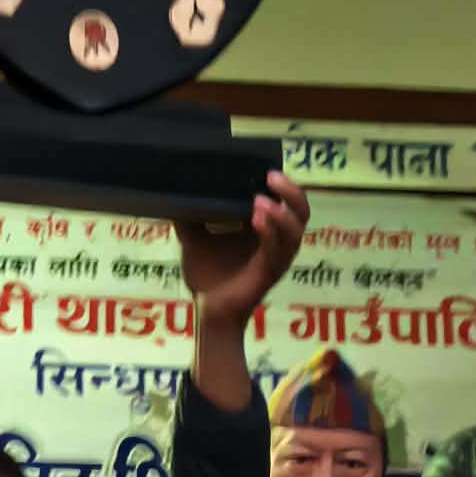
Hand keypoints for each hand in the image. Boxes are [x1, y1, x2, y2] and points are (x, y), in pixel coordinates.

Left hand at [177, 170, 309, 327]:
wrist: (208, 310)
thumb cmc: (207, 276)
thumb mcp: (194, 238)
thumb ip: (189, 217)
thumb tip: (173, 193)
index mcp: (266, 231)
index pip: (288, 202)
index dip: (285, 185)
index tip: (267, 166)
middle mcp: (278, 243)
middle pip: (302, 211)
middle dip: (292, 192)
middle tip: (271, 175)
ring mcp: (277, 258)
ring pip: (296, 231)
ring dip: (281, 213)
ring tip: (261, 200)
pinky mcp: (269, 273)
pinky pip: (277, 250)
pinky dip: (270, 231)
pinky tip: (257, 218)